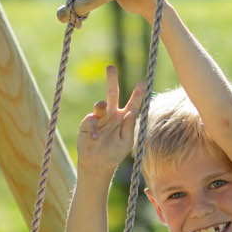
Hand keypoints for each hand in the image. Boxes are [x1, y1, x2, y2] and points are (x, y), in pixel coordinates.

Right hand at [76, 64, 145, 179]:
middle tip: (110, 67)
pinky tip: (94, 137)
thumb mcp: (126, 142)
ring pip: (100, 104)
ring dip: (100, 105)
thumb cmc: (115, 154)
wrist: (97, 164)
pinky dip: (93, 128)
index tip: (143, 82)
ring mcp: (100, 117)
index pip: (133, 104)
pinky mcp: (88, 123)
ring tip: (100, 107)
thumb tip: (131, 111)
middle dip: (111, 80)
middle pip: (112, 94)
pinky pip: (91, 121)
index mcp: (125, 118)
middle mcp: (112, 114)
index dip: (138, 93)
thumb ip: (128, 127)